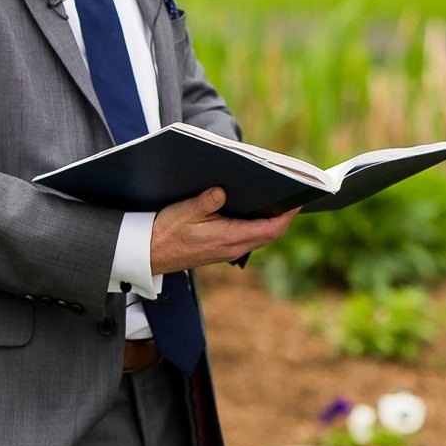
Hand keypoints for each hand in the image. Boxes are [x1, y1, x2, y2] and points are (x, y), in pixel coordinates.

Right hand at [149, 188, 299, 274]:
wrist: (147, 255)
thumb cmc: (164, 233)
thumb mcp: (184, 211)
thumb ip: (206, 201)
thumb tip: (222, 190)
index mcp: (229, 238)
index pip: (271, 229)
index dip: (288, 215)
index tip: (299, 200)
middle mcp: (232, 248)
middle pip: (270, 233)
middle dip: (283, 215)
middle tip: (293, 194)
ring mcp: (227, 251)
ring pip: (259, 236)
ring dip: (270, 220)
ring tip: (277, 198)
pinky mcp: (220, 250)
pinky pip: (248, 237)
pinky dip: (256, 224)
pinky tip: (252, 209)